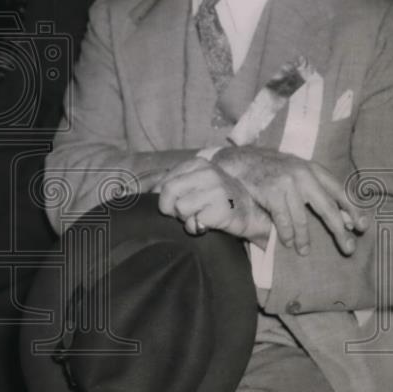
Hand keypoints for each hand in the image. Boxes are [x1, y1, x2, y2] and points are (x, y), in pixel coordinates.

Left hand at [156, 157, 275, 247]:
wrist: (251, 211)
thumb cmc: (217, 198)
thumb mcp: (196, 182)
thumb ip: (174, 182)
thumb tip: (141, 191)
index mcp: (197, 164)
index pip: (163, 181)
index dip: (161, 198)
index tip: (170, 206)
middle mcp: (206, 173)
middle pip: (167, 192)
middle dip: (169, 208)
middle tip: (182, 214)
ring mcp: (216, 190)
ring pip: (180, 208)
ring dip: (185, 219)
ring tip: (199, 216)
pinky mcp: (222, 209)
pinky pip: (194, 223)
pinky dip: (196, 228)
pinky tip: (207, 224)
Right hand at [213, 146, 367, 255]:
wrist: (242, 159)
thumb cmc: (273, 169)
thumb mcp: (299, 172)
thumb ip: (318, 190)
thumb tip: (344, 219)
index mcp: (314, 169)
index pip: (340, 191)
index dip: (354, 210)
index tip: (363, 227)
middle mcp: (304, 174)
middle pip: (328, 207)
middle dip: (340, 230)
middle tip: (349, 248)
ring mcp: (287, 183)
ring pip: (302, 218)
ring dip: (305, 238)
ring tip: (305, 251)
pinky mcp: (271, 192)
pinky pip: (283, 220)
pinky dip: (286, 234)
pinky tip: (287, 243)